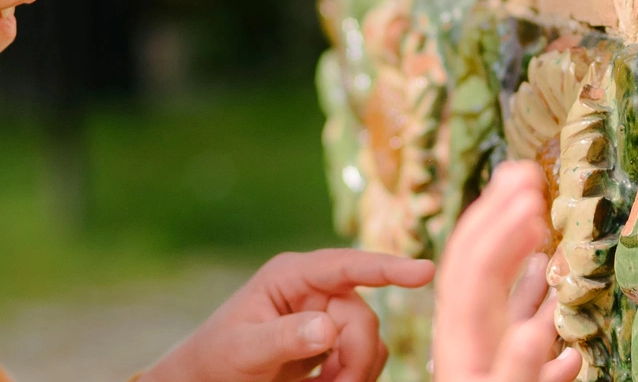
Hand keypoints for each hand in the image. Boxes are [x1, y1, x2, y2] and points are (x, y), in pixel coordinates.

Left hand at [144, 249, 434, 381]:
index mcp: (290, 276)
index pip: (346, 267)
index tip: (426, 272)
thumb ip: (284, 338)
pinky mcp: (333, 339)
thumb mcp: (245, 349)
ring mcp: (325, 313)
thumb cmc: (219, 358)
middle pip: (363, 317)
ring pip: (370, 339)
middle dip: (355, 356)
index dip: (387, 268)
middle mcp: (313, 289)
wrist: (211, 378)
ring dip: (355, 369)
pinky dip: (354, 375)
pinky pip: (366, 355)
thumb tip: (328, 328)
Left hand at [433, 161, 581, 381]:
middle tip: (523, 173)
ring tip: (533, 201)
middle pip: (476, 267)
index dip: (498, 233)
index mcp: (462, 345)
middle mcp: (469, 341)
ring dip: (514, 246)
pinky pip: (516, 326)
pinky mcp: (504, 366)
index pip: (473, 274)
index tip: (527, 197)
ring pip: (498, 290)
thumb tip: (547, 328)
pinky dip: (533, 295)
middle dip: (496, 218)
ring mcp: (485, 351)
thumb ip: (518, 369)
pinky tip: (551, 274)